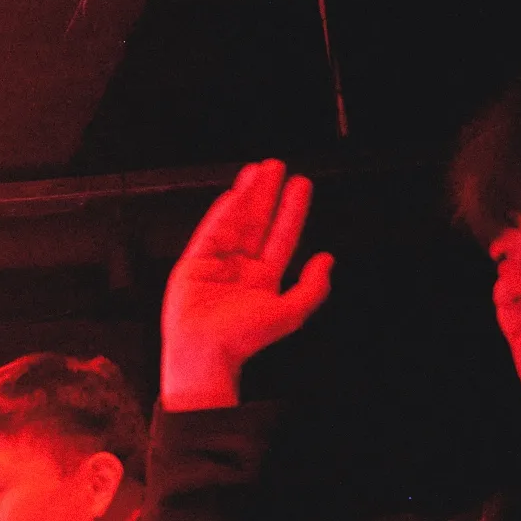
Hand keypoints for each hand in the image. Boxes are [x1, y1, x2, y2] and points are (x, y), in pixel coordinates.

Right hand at [160, 159, 334, 410]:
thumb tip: (327, 260)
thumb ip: (313, 287)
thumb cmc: (242, 340)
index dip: (292, 210)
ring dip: (247, 195)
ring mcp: (217, 265)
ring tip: (258, 171)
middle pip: (258, 223)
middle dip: (268, 194)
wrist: (204, 352)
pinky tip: (234, 194)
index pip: (281, 237)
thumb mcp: (290, 313)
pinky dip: (222, 212)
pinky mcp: (194, 264)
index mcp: (263, 281)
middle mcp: (241, 270)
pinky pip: (210, 232)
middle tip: (277, 167)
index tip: (300, 186)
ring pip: (235, 222)